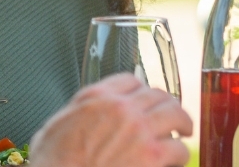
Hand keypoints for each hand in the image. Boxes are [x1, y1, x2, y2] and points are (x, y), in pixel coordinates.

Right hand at [29, 74, 192, 166]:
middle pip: (158, 95)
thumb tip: (87, 114)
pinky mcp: (153, 155)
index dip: (142, 91)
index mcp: (97, 97)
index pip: (131, 81)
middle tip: (173, 115)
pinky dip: (179, 155)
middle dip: (167, 105)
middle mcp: (122, 108)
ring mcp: (140, 130)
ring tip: (184, 132)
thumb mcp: (57, 125)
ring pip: (175, 115)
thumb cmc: (53, 162)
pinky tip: (175, 160)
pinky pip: (178, 148)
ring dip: (182, 124)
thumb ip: (79, 111)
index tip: (146, 99)